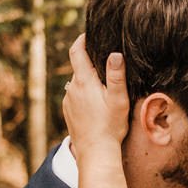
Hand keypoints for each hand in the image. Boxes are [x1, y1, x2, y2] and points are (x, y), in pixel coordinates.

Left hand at [62, 34, 128, 160]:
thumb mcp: (118, 99)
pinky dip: (84, 95)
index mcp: (83, 82)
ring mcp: (68, 102)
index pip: (76, 52)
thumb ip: (116, 75)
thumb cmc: (110, 126)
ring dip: (87, 81)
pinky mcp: (68, 113)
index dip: (81, 40)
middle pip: (78, 68)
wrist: (95, 153)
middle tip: (105, 64)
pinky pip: (75, 97)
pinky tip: (96, 105)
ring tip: (103, 87)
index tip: (88, 34)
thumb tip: (115, 53)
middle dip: (89, 63)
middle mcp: (72, 89)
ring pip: (77, 84)